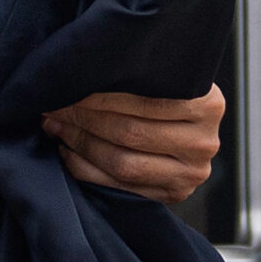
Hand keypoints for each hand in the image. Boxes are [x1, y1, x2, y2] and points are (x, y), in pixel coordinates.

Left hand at [41, 86, 224, 203]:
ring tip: (55, 125)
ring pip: (122, 164)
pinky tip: (67, 151)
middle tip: (53, 104)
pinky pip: (119, 187)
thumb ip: (140, 73)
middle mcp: (203, 143)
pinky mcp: (172, 196)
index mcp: (207, 105)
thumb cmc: (170, 92)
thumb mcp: (168, 75)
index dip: (98, 96)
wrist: (193, 130)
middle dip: (83, 117)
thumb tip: (79, 65)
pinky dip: (86, 169)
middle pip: (130, 133)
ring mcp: (190, 175)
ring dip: (79, 143)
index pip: (143, 102)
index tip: (67, 84)